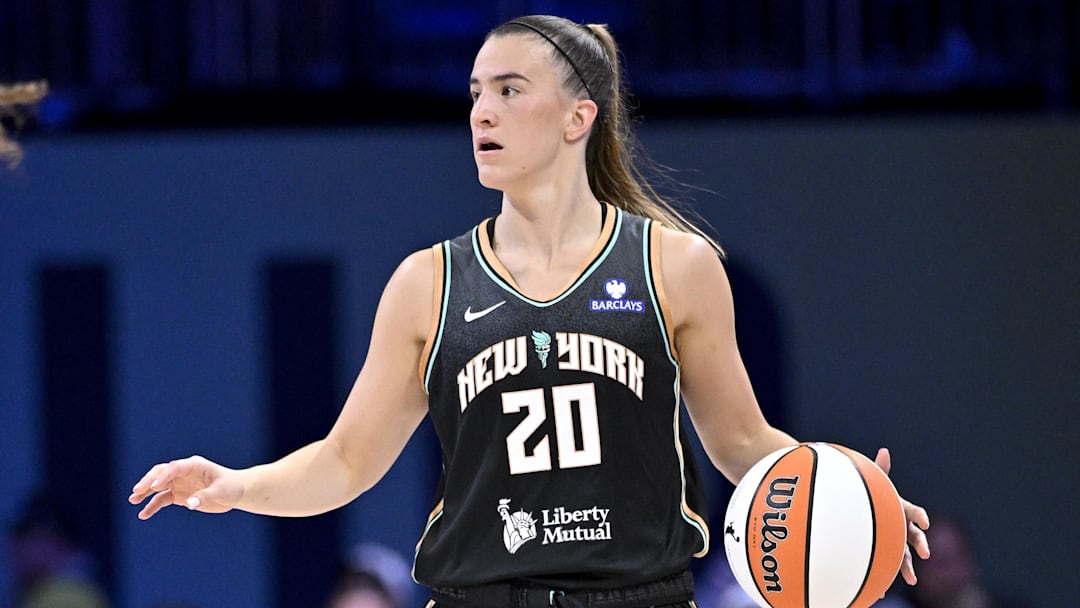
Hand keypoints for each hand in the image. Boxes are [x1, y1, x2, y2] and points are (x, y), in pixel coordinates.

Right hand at [128, 455, 242, 519]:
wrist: (236, 492)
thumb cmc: (231, 487)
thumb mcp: (221, 492)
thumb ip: (205, 497)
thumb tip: (189, 504)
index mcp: (195, 465)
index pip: (175, 467)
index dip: (164, 476)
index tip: (154, 486)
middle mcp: (184, 472)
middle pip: (161, 473)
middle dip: (148, 481)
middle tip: (137, 491)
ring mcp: (180, 483)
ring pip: (158, 485)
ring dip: (145, 492)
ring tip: (133, 500)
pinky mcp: (179, 495)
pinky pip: (162, 499)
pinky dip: (152, 506)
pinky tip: (143, 515)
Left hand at [874, 447, 930, 584]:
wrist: (851, 514)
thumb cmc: (864, 497)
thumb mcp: (871, 485)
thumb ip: (878, 470)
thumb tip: (884, 450)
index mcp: (898, 510)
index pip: (913, 512)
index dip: (919, 516)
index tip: (925, 522)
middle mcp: (898, 527)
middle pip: (912, 537)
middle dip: (920, 545)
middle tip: (925, 554)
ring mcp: (891, 543)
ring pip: (901, 556)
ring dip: (906, 567)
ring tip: (910, 579)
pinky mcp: (881, 555)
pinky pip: (883, 566)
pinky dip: (882, 578)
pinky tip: (879, 589)